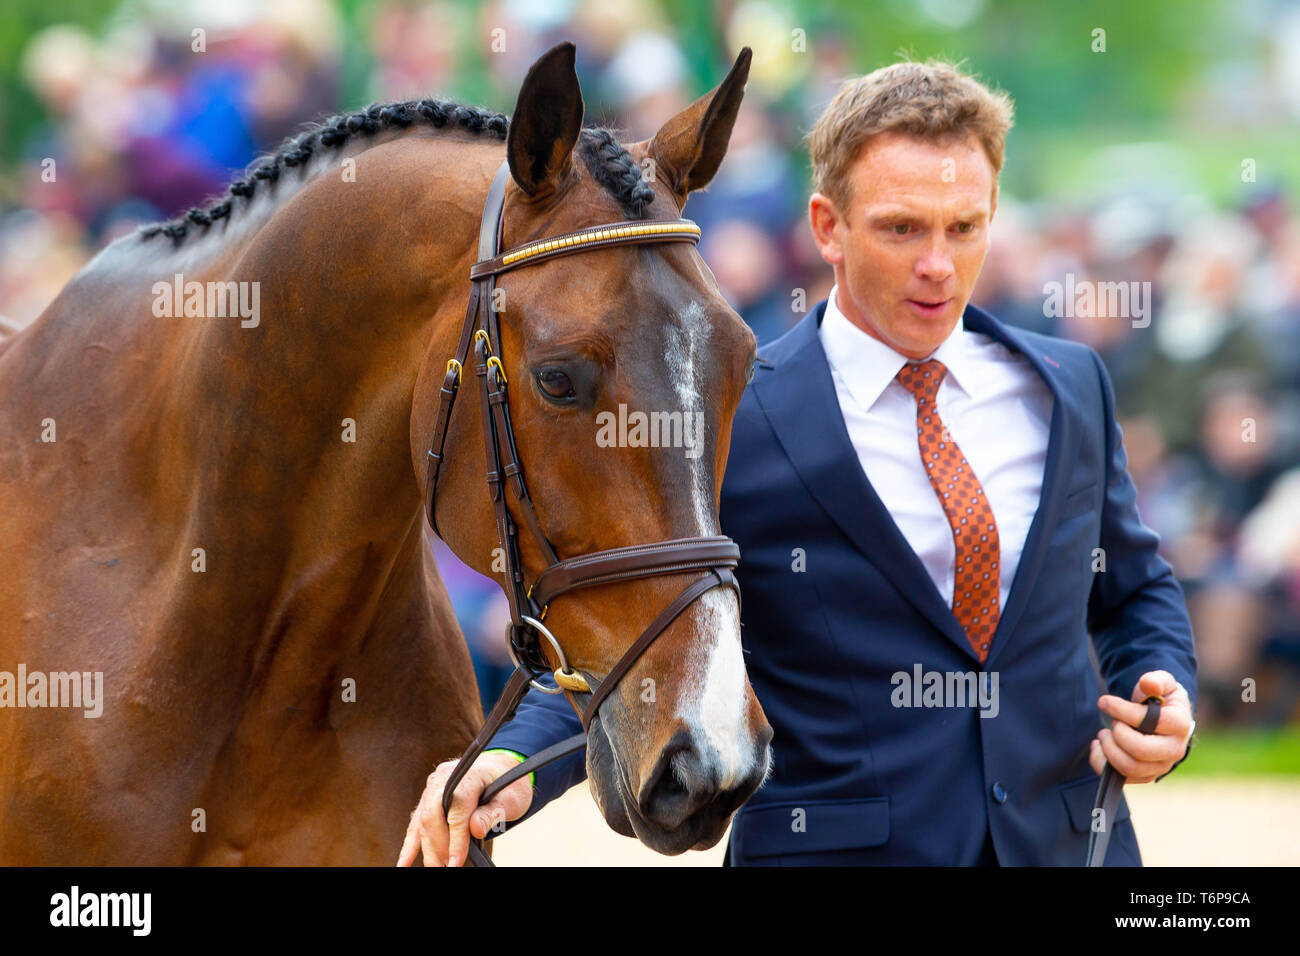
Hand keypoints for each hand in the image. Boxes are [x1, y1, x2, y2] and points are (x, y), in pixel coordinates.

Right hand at [396, 752, 533, 866]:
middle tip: (446, 868)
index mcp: (467, 774)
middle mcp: (444, 777)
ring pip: (422, 821)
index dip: (456, 839)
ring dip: (427, 849)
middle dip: (438, 847)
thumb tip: (475, 829)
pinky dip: (411, 844)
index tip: (456, 862)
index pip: (457, 810)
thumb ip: (494, 812)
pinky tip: (404, 863)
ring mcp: (433, 786)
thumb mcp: (511, 798)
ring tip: (435, 869)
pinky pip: (416, 822)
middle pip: (433, 816)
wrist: (499, 769)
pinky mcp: (427, 797)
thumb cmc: (508, 784)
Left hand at [1089, 670, 1193, 783]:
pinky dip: (1101, 762)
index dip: (1122, 711)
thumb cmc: (1160, 699)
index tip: (1104, 701)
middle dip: (1117, 734)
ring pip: (1129, 767)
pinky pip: (1121, 778)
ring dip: (1108, 749)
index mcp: (1180, 724)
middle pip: (1139, 751)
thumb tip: (1148, 683)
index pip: (1148, 722)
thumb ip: (1156, 679)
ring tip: (1103, 733)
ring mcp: (1161, 766)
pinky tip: (1099, 745)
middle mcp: (1174, 750)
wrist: (1163, 718)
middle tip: (1111, 722)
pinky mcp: (1146, 775)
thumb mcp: (1162, 682)